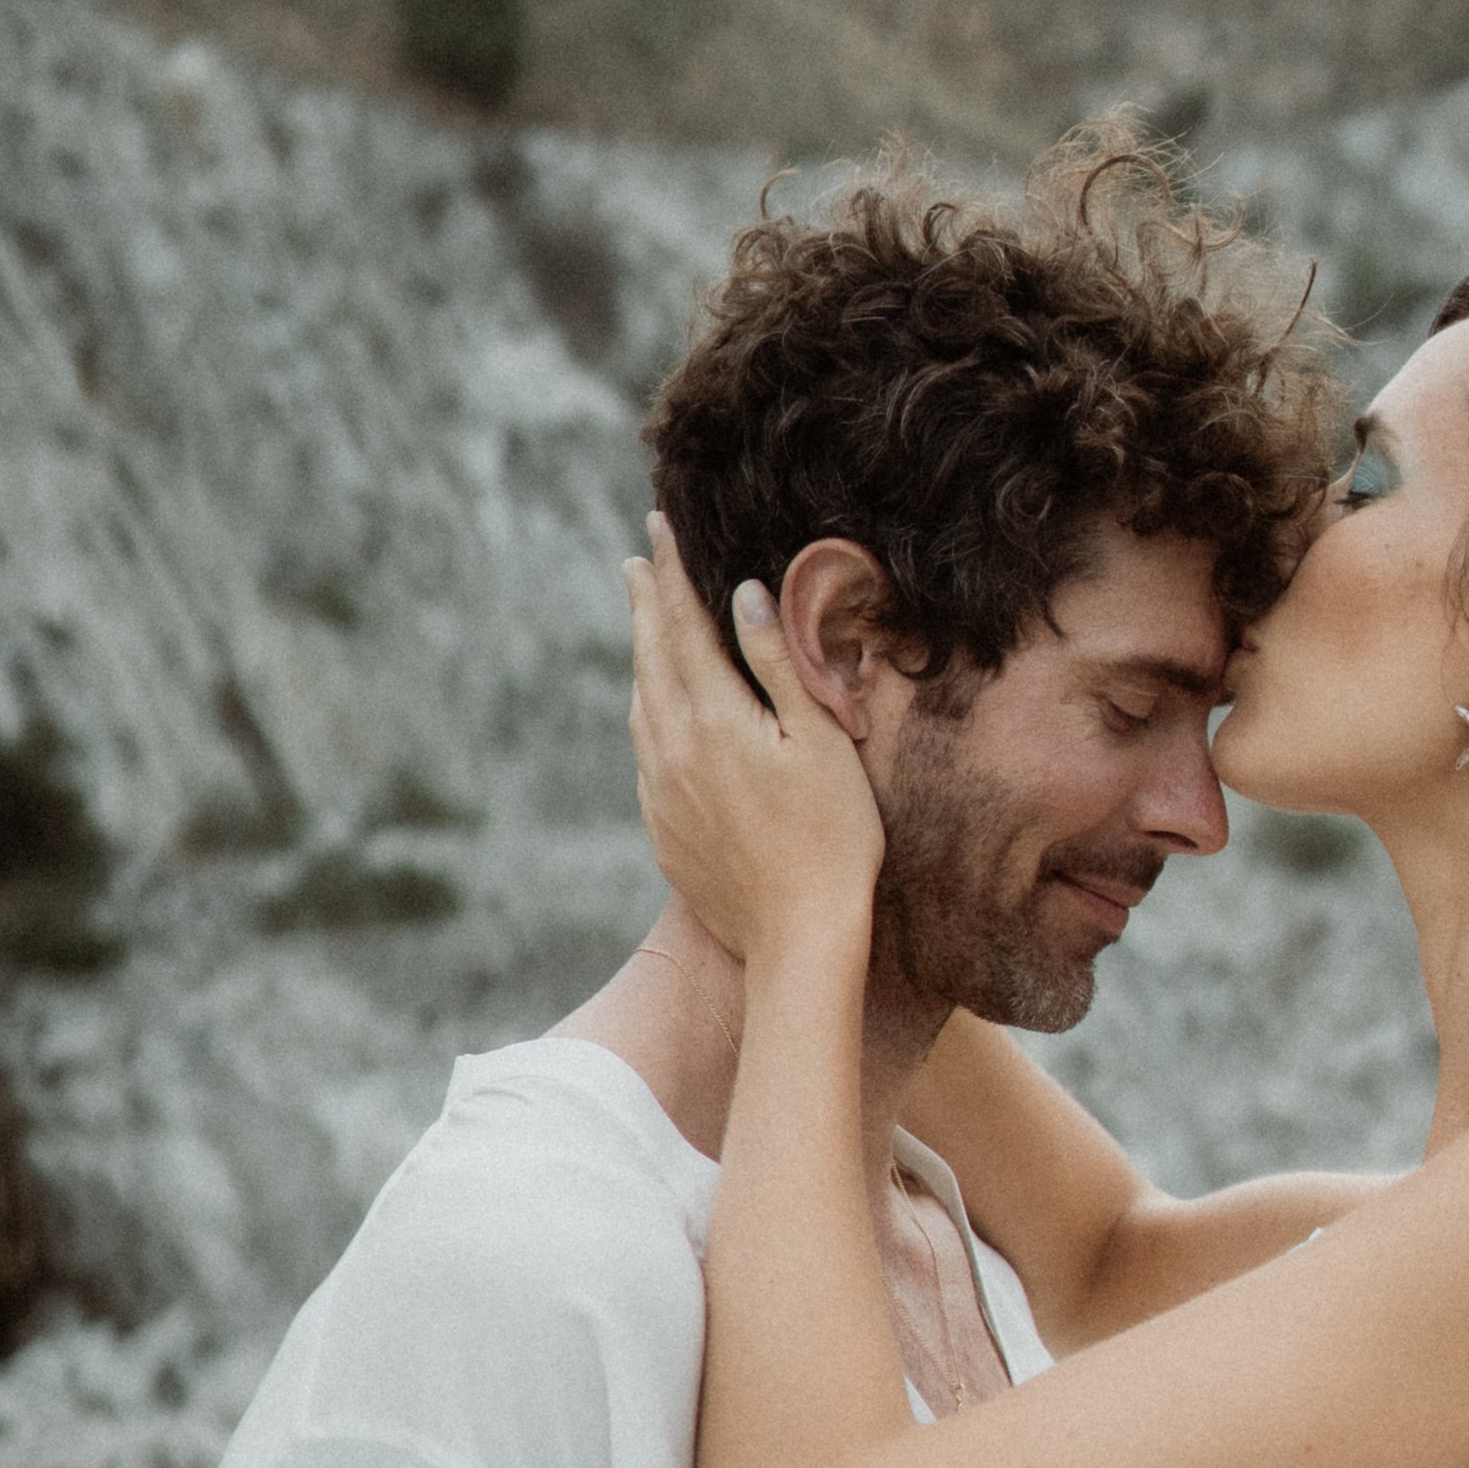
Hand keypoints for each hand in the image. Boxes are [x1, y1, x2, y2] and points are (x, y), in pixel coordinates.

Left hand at [625, 518, 882, 966]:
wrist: (799, 938)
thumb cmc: (832, 838)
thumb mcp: (820, 739)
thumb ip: (777, 664)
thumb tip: (743, 594)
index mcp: (712, 718)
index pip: (682, 624)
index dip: (671, 572)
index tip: (659, 528)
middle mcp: (672, 751)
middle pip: (649, 659)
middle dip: (644, 605)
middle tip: (636, 563)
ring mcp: (661, 795)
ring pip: (640, 707)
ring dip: (640, 659)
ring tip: (642, 628)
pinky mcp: (664, 833)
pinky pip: (646, 756)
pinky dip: (647, 717)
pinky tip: (656, 716)